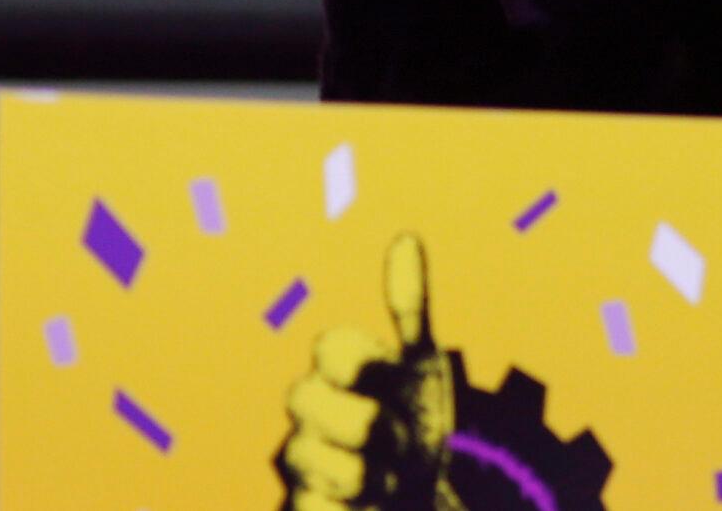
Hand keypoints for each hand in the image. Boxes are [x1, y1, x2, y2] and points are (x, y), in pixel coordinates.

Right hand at [275, 233, 458, 509]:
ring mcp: (298, 460)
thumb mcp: (422, 369)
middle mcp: (307, 411)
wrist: (422, 492)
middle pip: (299, 396)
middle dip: (363, 421)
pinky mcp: (302, 506)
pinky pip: (308, 508)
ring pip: (300, 457)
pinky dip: (346, 509)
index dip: (364, 363)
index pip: (329, 346)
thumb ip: (410, 307)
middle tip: (403, 439)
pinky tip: (368, 505)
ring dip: (363, 474)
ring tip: (392, 480)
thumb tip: (405, 238)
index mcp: (335, 371)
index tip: (394, 378)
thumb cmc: (417, 421)